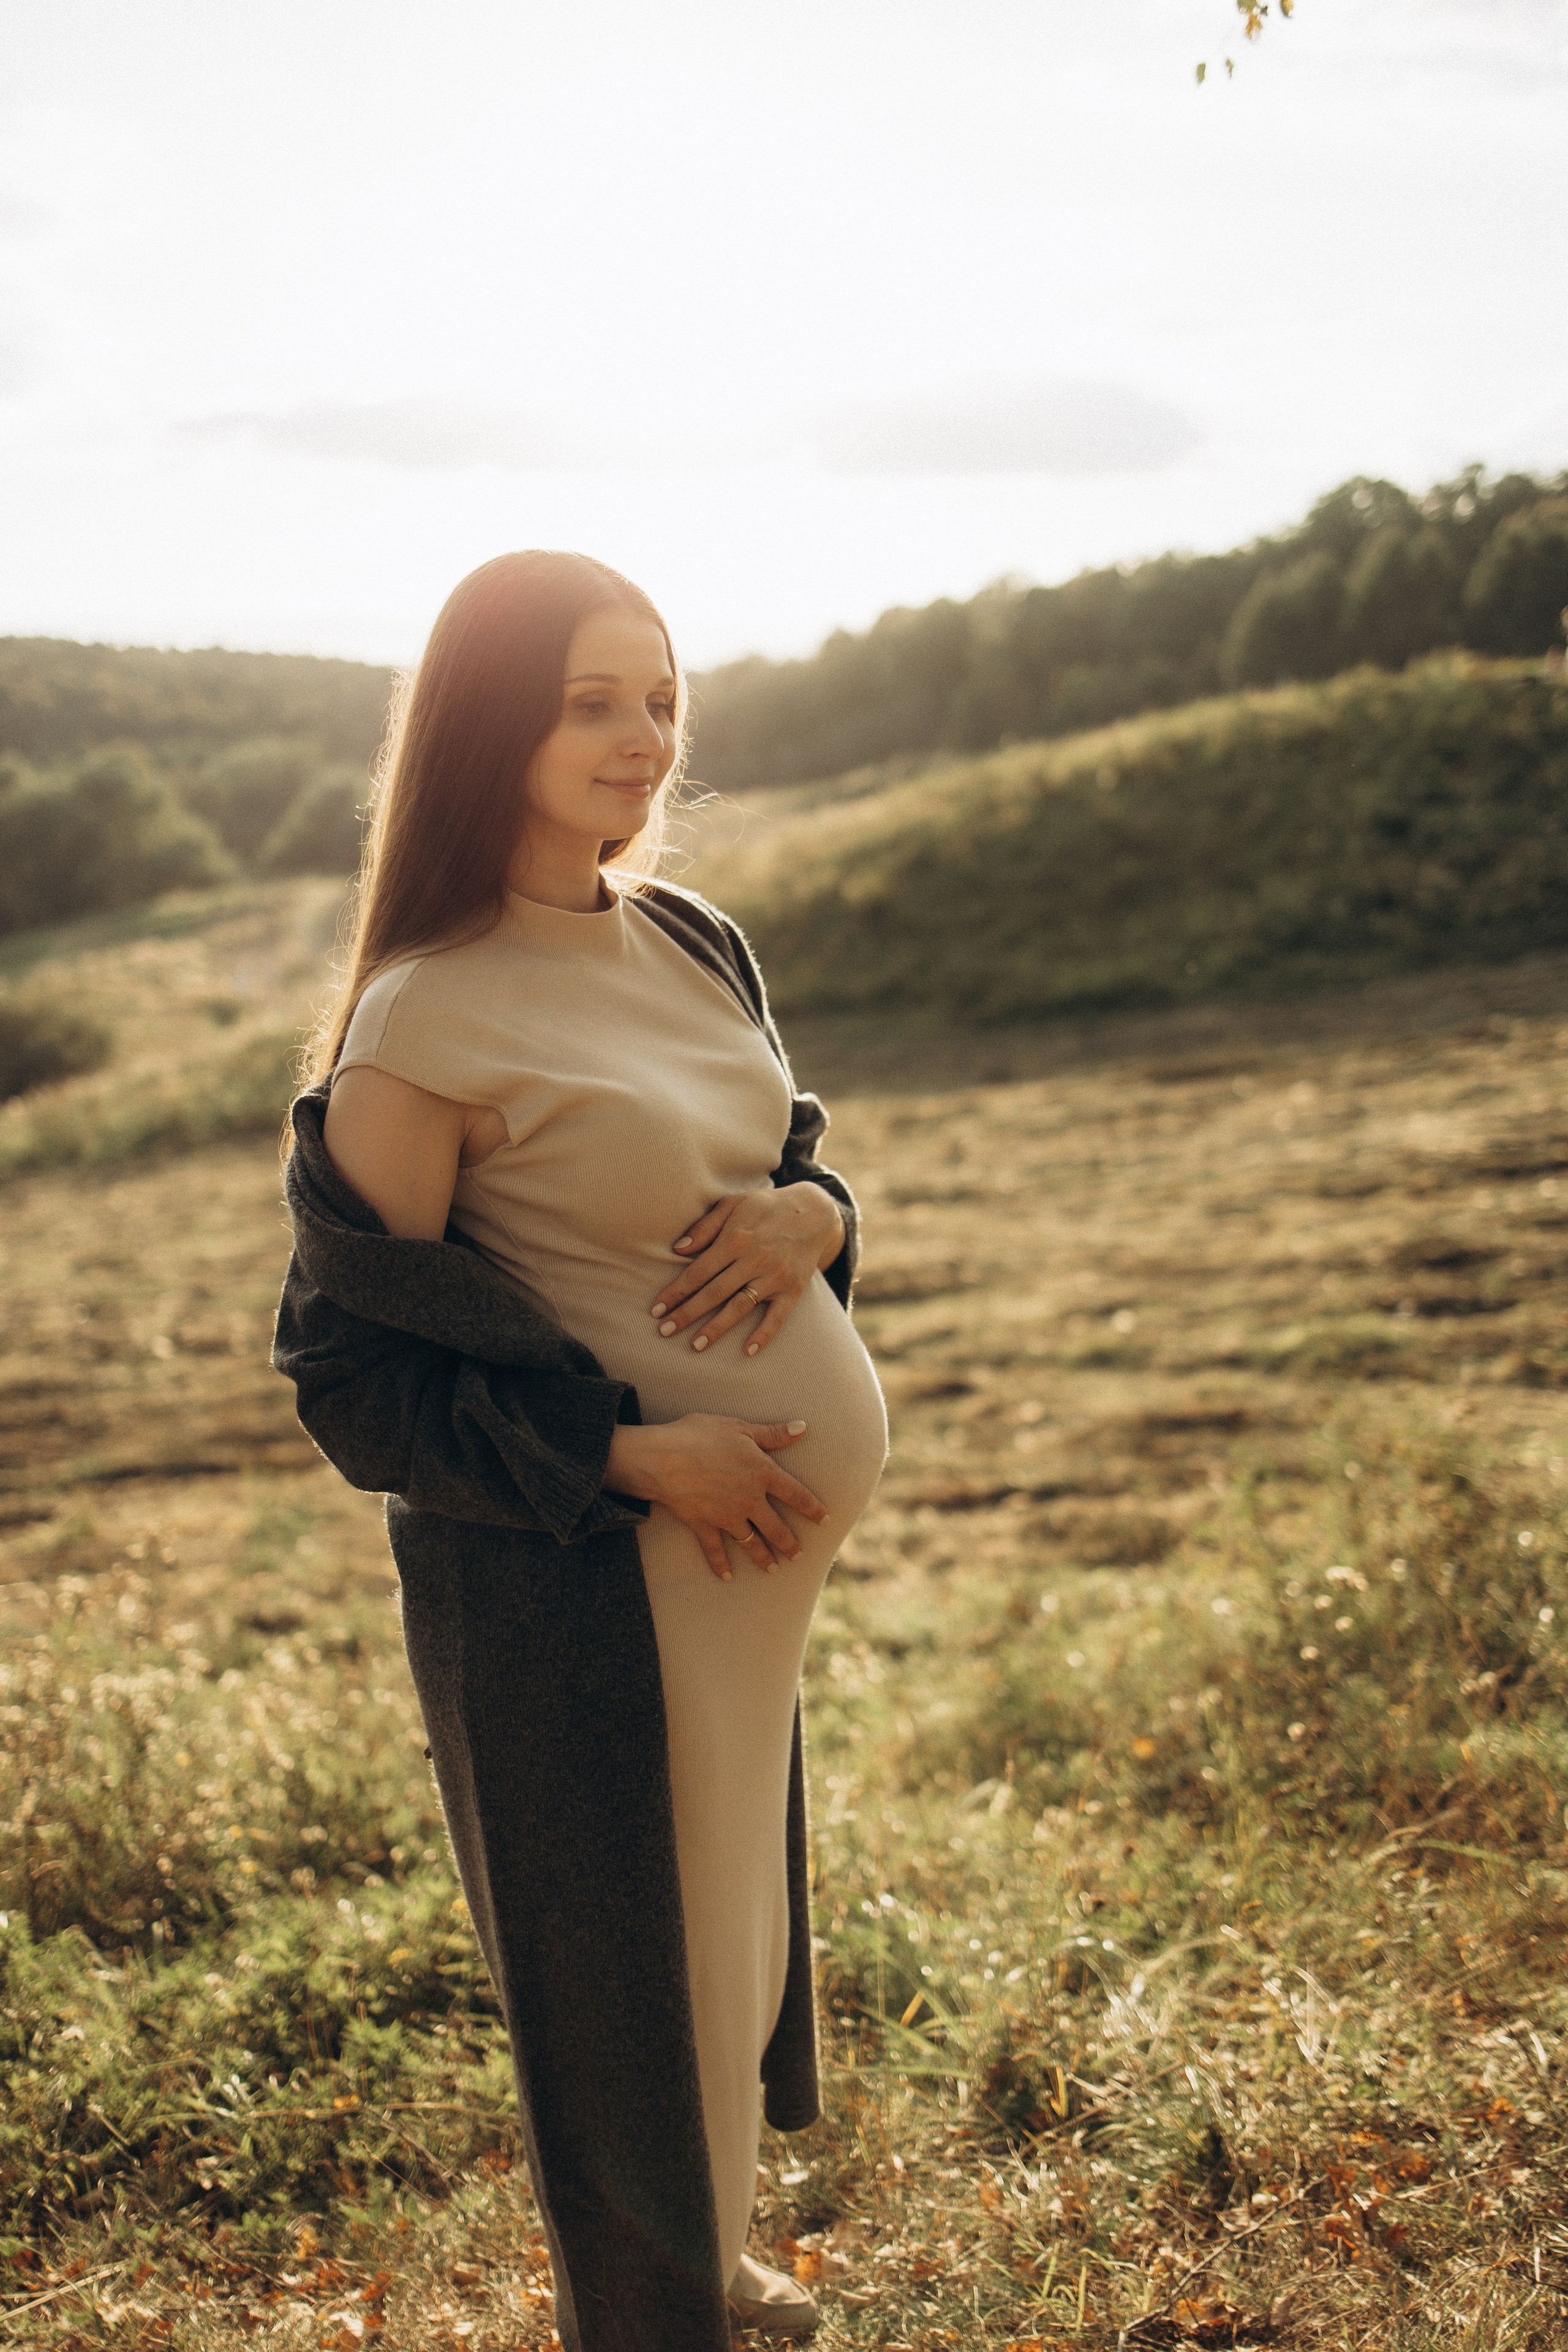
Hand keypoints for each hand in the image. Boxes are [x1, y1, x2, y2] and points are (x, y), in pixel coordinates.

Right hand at [605, 1415, 827, 1580]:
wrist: (662, 1458)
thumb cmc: (700, 1435)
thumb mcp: (740, 1427)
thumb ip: (773, 1433)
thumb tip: (803, 1427)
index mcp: (762, 1473)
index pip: (796, 1494)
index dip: (813, 1508)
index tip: (825, 1520)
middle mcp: (749, 1500)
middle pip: (777, 1528)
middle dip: (790, 1544)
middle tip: (799, 1556)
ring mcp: (727, 1516)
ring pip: (751, 1543)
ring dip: (763, 1558)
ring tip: (773, 1569)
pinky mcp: (704, 1525)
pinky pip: (715, 1550)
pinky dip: (720, 1565)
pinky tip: (726, 1577)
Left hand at [649, 1186, 845, 1356]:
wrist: (814, 1211)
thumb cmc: (765, 1207)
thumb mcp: (733, 1204)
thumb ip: (705, 1226)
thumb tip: (678, 1249)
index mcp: (736, 1238)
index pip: (698, 1271)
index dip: (675, 1292)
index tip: (656, 1309)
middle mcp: (754, 1259)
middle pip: (714, 1293)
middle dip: (686, 1314)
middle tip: (664, 1331)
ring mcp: (775, 1276)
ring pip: (740, 1307)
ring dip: (716, 1328)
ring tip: (695, 1346)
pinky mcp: (793, 1289)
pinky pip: (777, 1317)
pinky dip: (763, 1335)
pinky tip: (747, 1351)